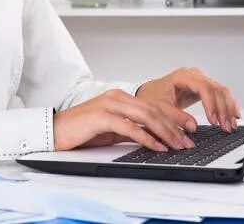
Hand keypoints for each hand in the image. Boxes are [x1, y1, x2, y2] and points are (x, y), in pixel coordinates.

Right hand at [53, 89, 195, 151]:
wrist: (55, 131)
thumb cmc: (82, 131)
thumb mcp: (112, 129)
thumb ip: (132, 129)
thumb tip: (155, 138)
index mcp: (120, 97)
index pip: (153, 105)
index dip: (173, 118)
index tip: (188, 130)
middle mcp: (117, 97)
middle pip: (153, 110)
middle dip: (174, 126)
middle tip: (188, 140)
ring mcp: (109, 104)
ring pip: (146, 116)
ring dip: (166, 132)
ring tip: (178, 144)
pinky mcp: (102, 116)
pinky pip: (130, 127)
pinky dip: (147, 138)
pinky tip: (158, 147)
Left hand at [135, 67, 240, 132]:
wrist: (150, 94)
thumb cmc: (152, 97)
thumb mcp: (160, 108)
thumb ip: (175, 117)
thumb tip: (192, 127)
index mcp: (182, 76)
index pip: (203, 87)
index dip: (211, 104)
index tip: (213, 120)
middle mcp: (194, 75)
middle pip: (216, 88)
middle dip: (223, 109)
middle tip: (226, 126)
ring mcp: (200, 80)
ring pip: (221, 91)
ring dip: (228, 108)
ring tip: (230, 124)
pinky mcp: (203, 88)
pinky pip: (219, 94)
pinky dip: (227, 105)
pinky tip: (233, 115)